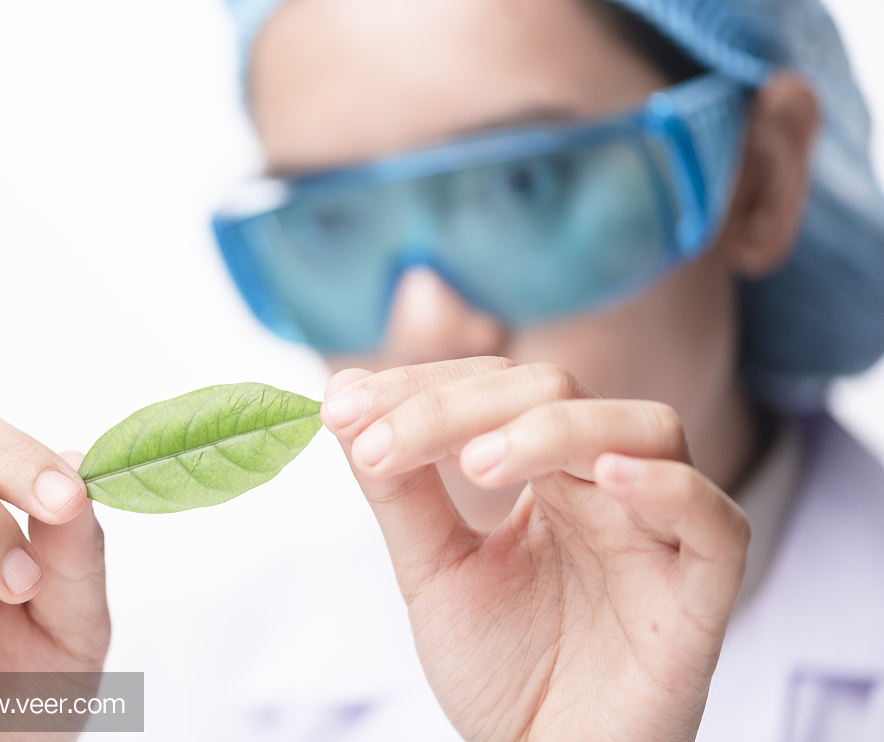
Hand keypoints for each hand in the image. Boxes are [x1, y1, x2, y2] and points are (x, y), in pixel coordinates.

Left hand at [321, 357, 748, 741]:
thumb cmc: (500, 670)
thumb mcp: (433, 570)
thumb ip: (401, 491)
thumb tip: (344, 400)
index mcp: (547, 471)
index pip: (495, 387)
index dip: (420, 387)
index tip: (341, 409)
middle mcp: (606, 485)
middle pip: (556, 392)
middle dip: (458, 406)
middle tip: (381, 443)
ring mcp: (660, 533)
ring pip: (644, 428)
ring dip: (555, 429)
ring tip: (476, 463)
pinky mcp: (701, 593)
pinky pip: (716, 521)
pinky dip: (669, 489)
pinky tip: (606, 479)